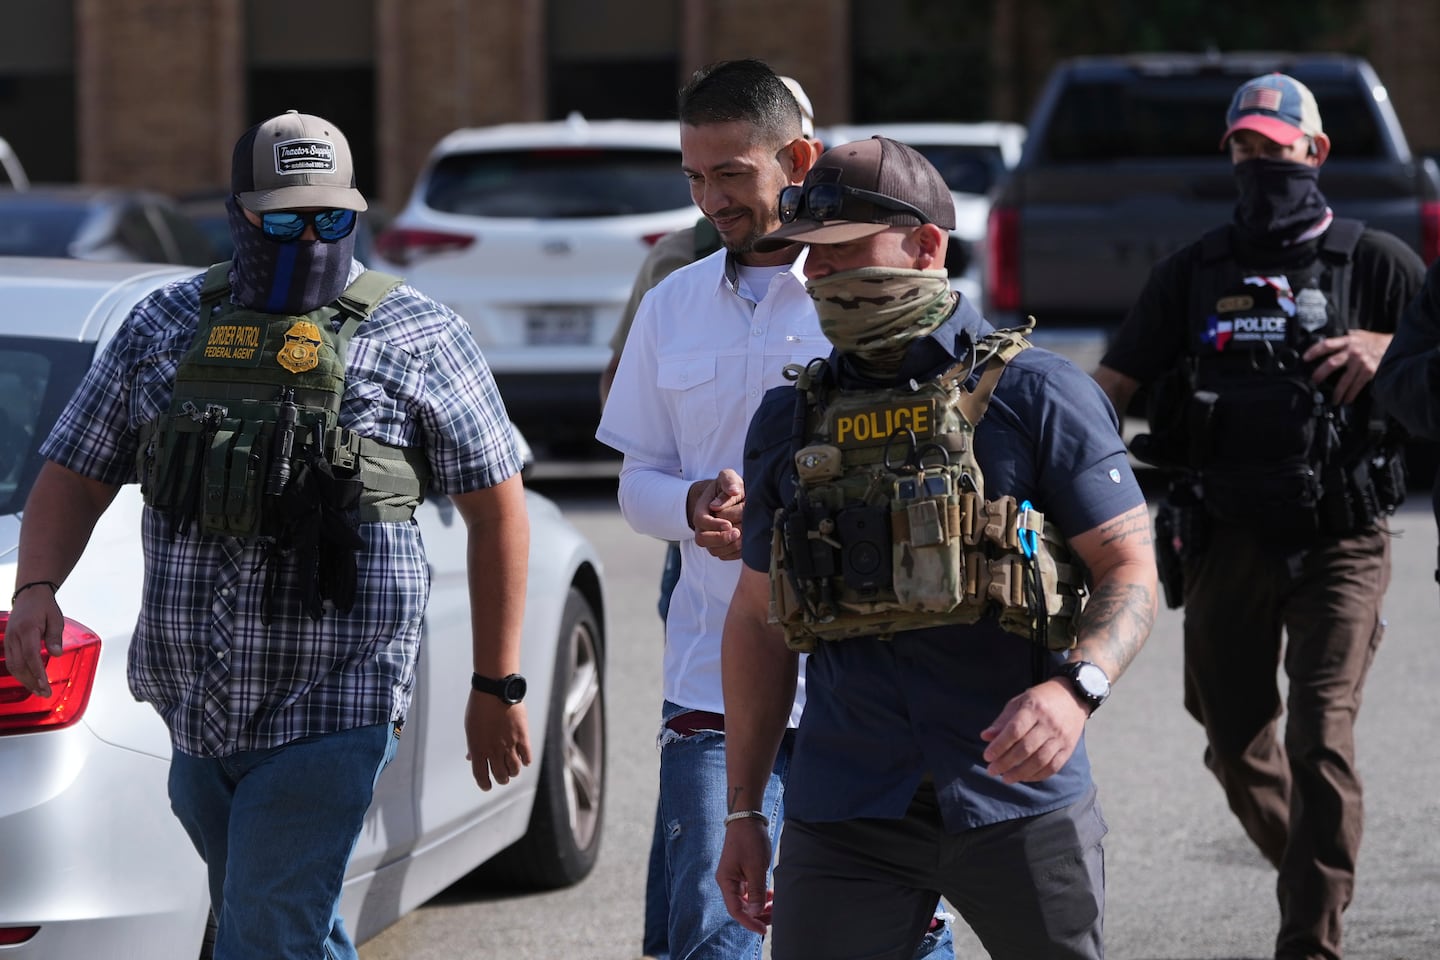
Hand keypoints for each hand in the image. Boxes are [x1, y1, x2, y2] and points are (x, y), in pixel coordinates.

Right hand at [2, 586, 64, 697]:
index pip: (31, 655)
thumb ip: (55, 637)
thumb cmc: (44, 606)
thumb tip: (56, 654)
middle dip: (32, 681)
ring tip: (38, 691)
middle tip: (45, 693)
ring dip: (25, 680)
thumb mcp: (56, 618)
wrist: (29, 594)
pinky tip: (29, 680)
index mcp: (28, 629)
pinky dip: (20, 673)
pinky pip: (11, 661)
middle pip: (20, 664)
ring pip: (13, 665)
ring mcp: (9, 640)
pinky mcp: (8, 642)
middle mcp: (15, 636)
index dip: (37, 671)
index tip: (45, 684)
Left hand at [464, 693, 531, 790]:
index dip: (485, 785)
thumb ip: (473, 746)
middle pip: (500, 776)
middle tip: (503, 777)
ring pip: (514, 770)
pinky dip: (525, 761)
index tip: (487, 786)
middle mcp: (493, 750)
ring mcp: (509, 745)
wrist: (495, 691)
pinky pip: (526, 757)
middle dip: (501, 779)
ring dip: (513, 772)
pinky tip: (523, 759)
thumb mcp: (471, 729)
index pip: (481, 776)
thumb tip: (470, 757)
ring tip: (512, 769)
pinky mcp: (522, 737)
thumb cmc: (479, 708)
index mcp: (478, 749)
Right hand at [688, 468, 744, 560]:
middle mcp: (703, 527)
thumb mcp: (728, 477)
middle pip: (702, 540)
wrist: (732, 498)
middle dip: (720, 539)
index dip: (713, 525)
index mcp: (701, 510)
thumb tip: (733, 491)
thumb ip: (729, 480)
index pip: (701, 521)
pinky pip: (725, 556)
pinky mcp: (722, 548)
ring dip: (730, 547)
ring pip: (714, 551)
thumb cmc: (729, 487)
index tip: (728, 524)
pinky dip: (735, 553)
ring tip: (744, 538)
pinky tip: (746, 544)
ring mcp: (712, 539)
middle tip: (737, 533)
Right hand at [716, 818, 772, 933]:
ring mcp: (735, 877)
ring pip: (747, 900)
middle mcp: (728, 882)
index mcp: (726, 882)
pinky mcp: (742, 872)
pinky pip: (750, 890)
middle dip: (757, 915)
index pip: (736, 910)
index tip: (763, 929)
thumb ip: (756, 891)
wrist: (747, 818)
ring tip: (774, 908)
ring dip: (760, 906)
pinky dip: (760, 895)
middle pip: (741, 907)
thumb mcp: (756, 867)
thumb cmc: (750, 840)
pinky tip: (771, 896)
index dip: (749, 922)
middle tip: (774, 920)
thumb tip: (756, 913)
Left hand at [979, 678, 1088, 782]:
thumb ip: (1003, 721)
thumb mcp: (1019, 702)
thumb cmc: (1040, 700)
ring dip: (1021, 773)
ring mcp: (1061, 737)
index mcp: (1034, 708)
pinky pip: (1053, 767)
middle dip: (1006, 762)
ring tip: (1005, 778)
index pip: (1015, 731)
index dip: (1000, 745)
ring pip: (1040, 760)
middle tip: (992, 771)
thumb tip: (985, 737)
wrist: (1073, 697)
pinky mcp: (1069, 748)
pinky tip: (1024, 777)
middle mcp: (1049, 723)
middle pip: (1026, 748)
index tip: (987, 756)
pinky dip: (1037, 775)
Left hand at [1302, 330, 1391, 404]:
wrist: (1395, 345)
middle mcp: (1353, 351)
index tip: (1305, 358)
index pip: (1327, 344)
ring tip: (1333, 399)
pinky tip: (1346, 399)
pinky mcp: (1369, 371)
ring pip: (1344, 379)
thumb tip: (1329, 342)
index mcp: (1348, 341)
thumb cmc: (1374, 341)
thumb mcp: (1359, 335)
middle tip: (1314, 381)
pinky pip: (1357, 385)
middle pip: (1332, 363)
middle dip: (1320, 374)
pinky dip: (1351, 394)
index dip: (1314, 351)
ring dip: (1337, 391)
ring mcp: (1361, 362)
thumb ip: (1345, 338)